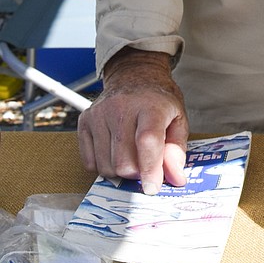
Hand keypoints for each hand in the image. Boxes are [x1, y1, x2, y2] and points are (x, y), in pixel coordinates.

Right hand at [77, 49, 188, 193]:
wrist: (134, 75)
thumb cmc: (157, 99)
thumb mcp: (178, 118)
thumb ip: (177, 149)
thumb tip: (175, 178)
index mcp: (150, 106)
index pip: (147, 141)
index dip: (150, 169)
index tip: (152, 188)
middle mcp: (121, 108)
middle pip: (123, 162)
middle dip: (136, 173)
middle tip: (145, 165)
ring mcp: (100, 114)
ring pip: (105, 166)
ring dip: (120, 171)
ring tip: (131, 155)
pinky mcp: (85, 121)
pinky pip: (89, 162)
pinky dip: (103, 165)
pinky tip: (115, 151)